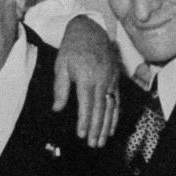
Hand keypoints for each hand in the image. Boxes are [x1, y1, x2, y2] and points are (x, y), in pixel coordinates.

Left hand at [52, 15, 119, 146]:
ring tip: (102, 141)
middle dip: (96, 129)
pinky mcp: (116, 79)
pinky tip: (112, 127)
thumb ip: (60, 88)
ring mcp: (111, 80)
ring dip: (107, 126)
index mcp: (86, 77)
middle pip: (100, 109)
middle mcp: (102, 80)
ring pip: (111, 107)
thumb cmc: (72, 48)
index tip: (81, 135)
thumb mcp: (61, 65)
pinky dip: (116, 115)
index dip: (84, 121)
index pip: (86, 104)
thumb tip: (57, 108)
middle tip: (93, 144)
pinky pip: (117, 100)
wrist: (90, 31)